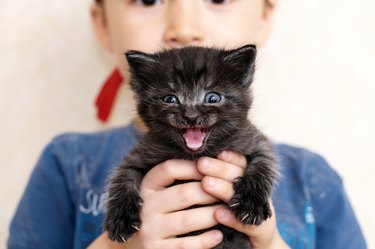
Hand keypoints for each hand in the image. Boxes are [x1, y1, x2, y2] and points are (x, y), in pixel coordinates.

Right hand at [89, 159, 222, 248]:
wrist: (135, 247)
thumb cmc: (158, 213)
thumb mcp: (160, 193)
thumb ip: (178, 179)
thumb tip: (211, 161)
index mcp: (146, 186)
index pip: (169, 169)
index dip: (193, 167)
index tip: (212, 168)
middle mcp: (146, 206)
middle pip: (184, 193)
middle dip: (211, 192)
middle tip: (227, 192)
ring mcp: (150, 230)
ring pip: (188, 219)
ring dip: (212, 215)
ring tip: (226, 211)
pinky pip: (187, 245)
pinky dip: (206, 239)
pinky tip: (218, 234)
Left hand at [196, 150, 289, 248]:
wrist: (257, 243)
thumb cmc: (235, 215)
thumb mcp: (227, 193)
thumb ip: (215, 178)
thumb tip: (194, 161)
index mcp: (249, 180)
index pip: (241, 163)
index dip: (230, 157)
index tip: (216, 152)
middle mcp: (257, 193)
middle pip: (240, 175)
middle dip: (220, 169)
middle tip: (202, 163)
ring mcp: (261, 210)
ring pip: (242, 197)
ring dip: (223, 189)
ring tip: (206, 183)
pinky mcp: (261, 231)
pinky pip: (247, 224)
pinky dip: (232, 219)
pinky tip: (218, 214)